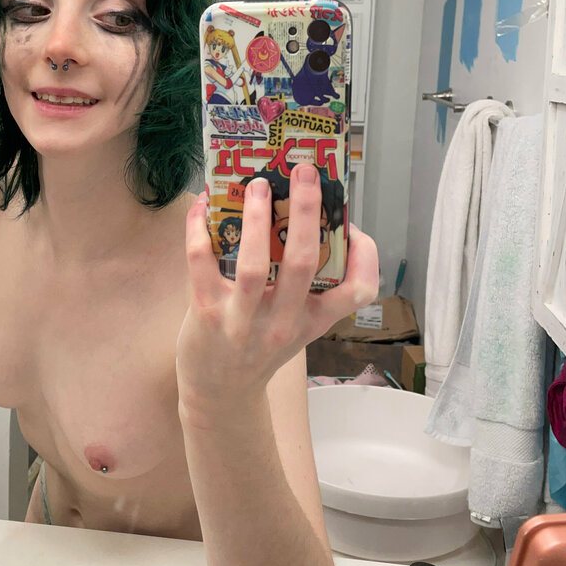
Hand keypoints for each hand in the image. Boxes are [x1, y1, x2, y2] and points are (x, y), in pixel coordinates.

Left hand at [176, 163, 378, 418]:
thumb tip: (306, 220)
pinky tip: (203, 204)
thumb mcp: (296, 326)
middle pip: (304, 262)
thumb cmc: (260, 348)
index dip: (365, 257)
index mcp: (311, 320)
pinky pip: (201, 264)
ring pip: (253, 263)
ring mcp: (243, 320)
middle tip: (305, 170)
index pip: (357, 293)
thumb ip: (307, 287)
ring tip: (257, 183)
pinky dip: (199, 230)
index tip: (355, 226)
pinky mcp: (206, 313)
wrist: (219, 394)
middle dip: (307, 210)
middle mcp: (283, 321)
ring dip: (255, 218)